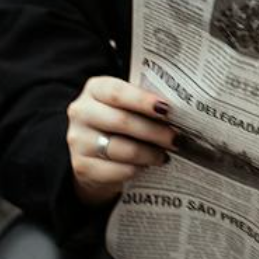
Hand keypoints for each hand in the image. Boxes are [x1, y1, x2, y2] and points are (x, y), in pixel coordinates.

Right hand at [65, 76, 176, 205]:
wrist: (95, 152)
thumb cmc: (121, 120)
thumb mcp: (130, 104)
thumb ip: (147, 102)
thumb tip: (181, 111)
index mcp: (95, 89)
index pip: (118, 92)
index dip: (143, 100)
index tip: (167, 109)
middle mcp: (81, 112)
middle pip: (122, 121)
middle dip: (155, 131)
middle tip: (177, 138)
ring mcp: (77, 140)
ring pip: (121, 148)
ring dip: (150, 153)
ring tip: (166, 154)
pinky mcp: (80, 166)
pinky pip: (116, 170)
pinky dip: (137, 169)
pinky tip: (148, 166)